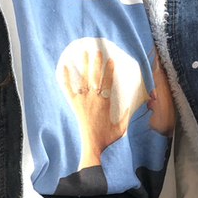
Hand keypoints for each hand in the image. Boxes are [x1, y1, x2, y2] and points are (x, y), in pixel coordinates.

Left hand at [62, 49, 128, 167]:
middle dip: (97, 63)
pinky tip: (64, 67)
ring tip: (84, 53)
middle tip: (98, 50)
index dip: (110, 71)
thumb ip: (127, 116)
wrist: (92, 146)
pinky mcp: (74, 105)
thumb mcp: (122, 127)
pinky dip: (66, 79)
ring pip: (83, 80)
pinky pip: (68, 90)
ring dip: (84, 66)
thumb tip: (132, 105)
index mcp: (105, 103)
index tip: (111, 60)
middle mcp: (93, 99)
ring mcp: (82, 101)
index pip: (108, 82)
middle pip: (95, 77)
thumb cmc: (107, 138)